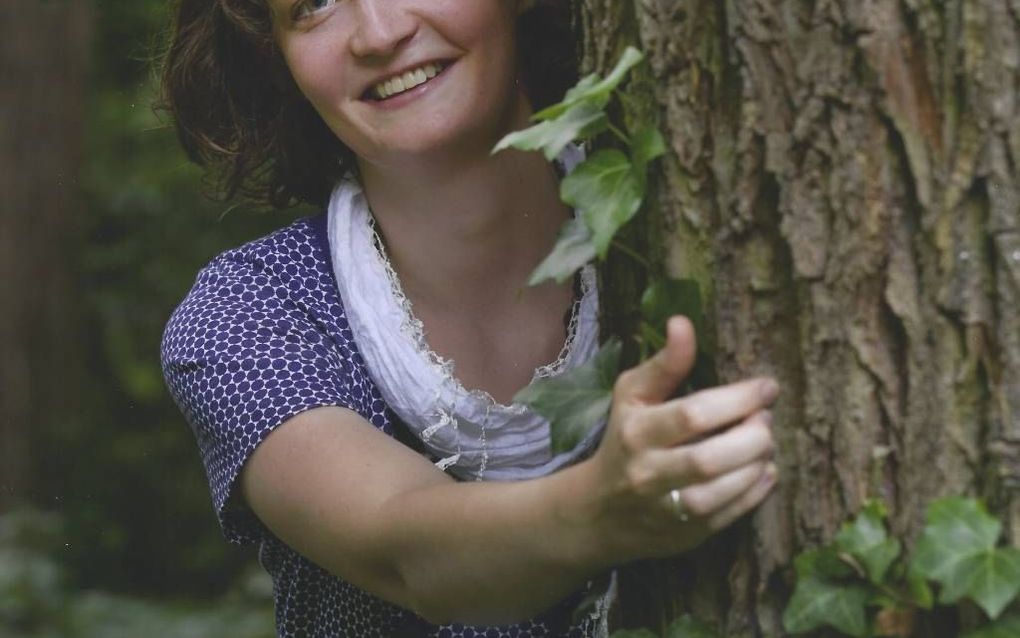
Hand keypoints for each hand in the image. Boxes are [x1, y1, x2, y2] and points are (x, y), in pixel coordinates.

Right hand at [584, 316, 777, 560]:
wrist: (600, 511)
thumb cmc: (624, 438)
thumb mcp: (633, 395)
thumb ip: (664, 363)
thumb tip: (683, 322)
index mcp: (636, 431)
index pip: (692, 414)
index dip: (737, 399)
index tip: (766, 387)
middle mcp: (648, 472)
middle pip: (709, 458)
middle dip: (751, 436)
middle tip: (766, 420)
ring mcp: (667, 509)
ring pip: (721, 491)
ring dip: (756, 464)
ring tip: (766, 444)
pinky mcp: (686, 535)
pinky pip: (729, 516)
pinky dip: (755, 492)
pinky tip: (764, 471)